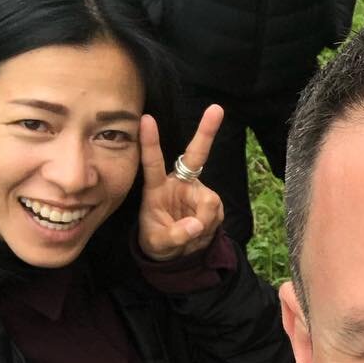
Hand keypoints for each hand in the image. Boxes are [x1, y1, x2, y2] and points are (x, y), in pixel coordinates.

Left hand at [138, 104, 225, 261]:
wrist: (176, 253)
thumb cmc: (157, 241)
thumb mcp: (158, 244)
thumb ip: (174, 235)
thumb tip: (196, 225)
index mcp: (157, 188)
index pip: (152, 162)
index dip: (150, 142)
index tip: (147, 118)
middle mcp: (180, 183)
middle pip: (196, 154)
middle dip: (206, 132)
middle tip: (217, 109)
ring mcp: (198, 191)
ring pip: (210, 201)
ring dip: (204, 221)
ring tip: (192, 234)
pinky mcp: (211, 201)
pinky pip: (217, 211)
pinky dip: (210, 225)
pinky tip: (201, 231)